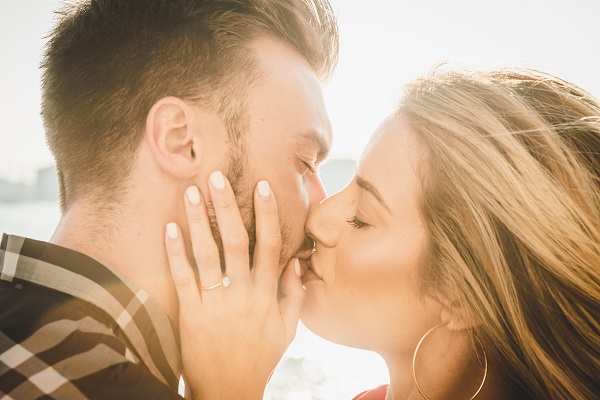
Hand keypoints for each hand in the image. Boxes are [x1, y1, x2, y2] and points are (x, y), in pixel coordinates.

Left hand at [164, 171, 304, 399]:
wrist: (230, 391)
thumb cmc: (260, 358)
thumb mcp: (288, 329)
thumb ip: (294, 294)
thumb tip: (296, 262)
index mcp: (267, 293)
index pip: (269, 244)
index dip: (267, 213)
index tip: (261, 186)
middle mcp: (243, 293)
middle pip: (236, 241)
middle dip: (227, 206)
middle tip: (216, 176)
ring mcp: (216, 302)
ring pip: (208, 254)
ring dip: (199, 220)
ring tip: (190, 192)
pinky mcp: (192, 313)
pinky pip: (183, 278)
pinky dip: (176, 252)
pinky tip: (169, 228)